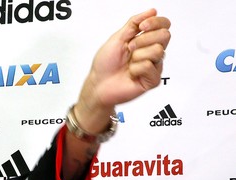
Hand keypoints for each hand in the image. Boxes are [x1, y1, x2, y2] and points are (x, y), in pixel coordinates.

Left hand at [76, 9, 171, 131]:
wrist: (98, 84)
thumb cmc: (105, 64)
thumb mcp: (118, 38)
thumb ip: (134, 23)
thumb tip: (152, 11)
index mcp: (146, 40)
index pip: (164, 25)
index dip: (156, 22)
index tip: (142, 26)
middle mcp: (152, 52)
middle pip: (165, 35)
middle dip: (144, 39)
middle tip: (130, 48)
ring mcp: (154, 66)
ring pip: (158, 51)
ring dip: (138, 55)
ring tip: (129, 63)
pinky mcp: (153, 80)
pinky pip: (150, 66)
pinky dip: (136, 68)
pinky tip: (131, 73)